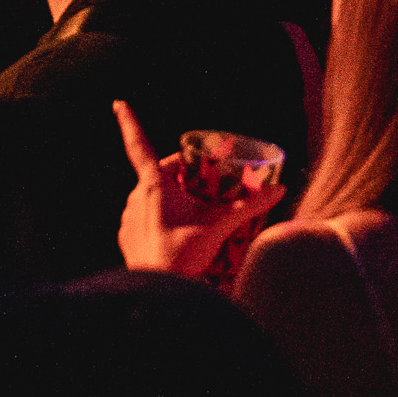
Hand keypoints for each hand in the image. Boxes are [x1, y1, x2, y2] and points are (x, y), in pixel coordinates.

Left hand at [113, 100, 282, 281]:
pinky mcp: (128, 238)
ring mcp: (129, 219)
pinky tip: (180, 231)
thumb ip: (250, 206)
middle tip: (209, 184)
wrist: (160, 293)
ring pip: (154, 197)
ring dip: (174, 198)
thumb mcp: (219, 225)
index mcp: (153, 185)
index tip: (118, 103)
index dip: (129, 122)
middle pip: (161, 173)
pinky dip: (163, 219)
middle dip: (185, 175)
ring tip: (198, 212)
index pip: (139, 144)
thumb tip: (279, 191)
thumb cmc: (182, 254)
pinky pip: (147, 219)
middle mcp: (136, 197)